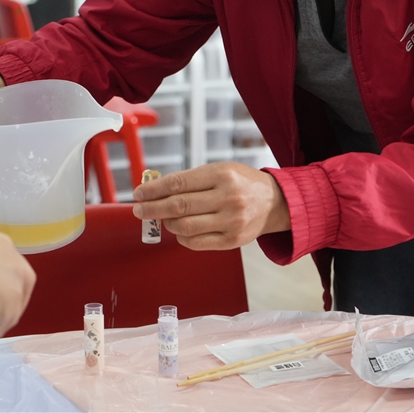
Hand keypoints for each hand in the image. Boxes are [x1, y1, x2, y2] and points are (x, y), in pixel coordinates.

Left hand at [131, 162, 290, 249]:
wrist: (274, 202)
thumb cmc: (241, 183)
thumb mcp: (220, 170)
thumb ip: (190, 179)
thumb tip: (155, 189)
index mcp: (222, 174)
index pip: (178, 183)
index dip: (154, 189)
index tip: (139, 193)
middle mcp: (227, 197)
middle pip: (178, 206)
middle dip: (152, 208)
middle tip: (139, 209)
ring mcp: (231, 221)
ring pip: (184, 226)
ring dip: (167, 223)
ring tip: (162, 219)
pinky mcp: (231, 241)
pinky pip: (196, 242)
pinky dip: (181, 237)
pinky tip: (179, 230)